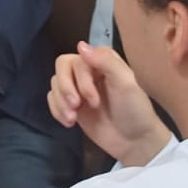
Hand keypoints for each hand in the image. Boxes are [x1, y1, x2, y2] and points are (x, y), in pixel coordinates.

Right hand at [49, 41, 170, 165]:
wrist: (134, 142)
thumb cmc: (134, 110)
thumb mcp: (126, 84)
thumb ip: (105, 61)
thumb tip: (80, 45)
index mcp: (102, 61)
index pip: (77, 59)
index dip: (80, 78)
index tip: (92, 99)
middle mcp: (88, 71)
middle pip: (61, 68)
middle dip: (66, 89)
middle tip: (77, 106)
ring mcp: (78, 88)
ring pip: (55, 83)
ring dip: (60, 101)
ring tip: (72, 118)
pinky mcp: (72, 105)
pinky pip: (53, 99)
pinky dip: (56, 110)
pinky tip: (69, 122)